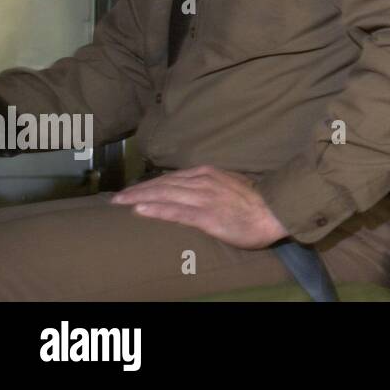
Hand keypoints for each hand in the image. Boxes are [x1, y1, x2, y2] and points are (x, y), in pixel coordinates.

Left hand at [111, 165, 289, 248]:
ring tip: (120, 202)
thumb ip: (210, 184)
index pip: (170, 178)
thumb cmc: (254, 202)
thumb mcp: (230, 184)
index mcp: (207, 173)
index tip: (131, 190)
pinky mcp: (207, 216)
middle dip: (137, 191)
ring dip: (139, 198)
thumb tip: (192, 188)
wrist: (274, 211)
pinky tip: (140, 210)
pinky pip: (177, 212)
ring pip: (165, 195)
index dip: (148, 184)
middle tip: (115, 199)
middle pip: (162, 185)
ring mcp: (203, 198)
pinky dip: (157, 209)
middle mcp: (202, 182)